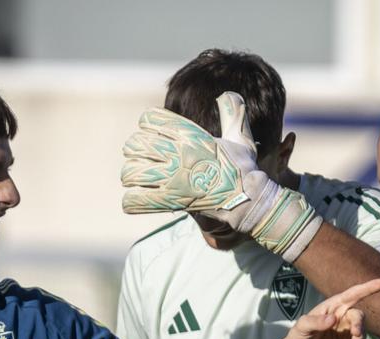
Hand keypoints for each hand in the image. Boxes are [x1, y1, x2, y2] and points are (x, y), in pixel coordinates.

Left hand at [121, 92, 321, 261]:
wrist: (249, 199)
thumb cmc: (243, 169)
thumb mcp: (240, 137)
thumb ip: (232, 113)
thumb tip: (228, 94)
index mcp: (191, 136)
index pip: (151, 118)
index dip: (147, 122)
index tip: (151, 129)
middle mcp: (180, 155)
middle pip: (136, 144)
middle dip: (134, 149)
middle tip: (139, 156)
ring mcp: (174, 180)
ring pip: (131, 172)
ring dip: (131, 175)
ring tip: (136, 178)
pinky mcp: (171, 203)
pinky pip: (136, 200)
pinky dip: (132, 201)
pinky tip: (137, 199)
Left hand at [284, 278, 379, 338]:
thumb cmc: (298, 337)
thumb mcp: (301, 328)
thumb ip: (315, 322)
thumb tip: (332, 319)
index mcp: (333, 308)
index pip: (352, 295)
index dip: (367, 288)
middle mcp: (343, 318)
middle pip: (358, 316)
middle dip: (360, 324)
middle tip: (356, 334)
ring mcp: (347, 334)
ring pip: (361, 334)